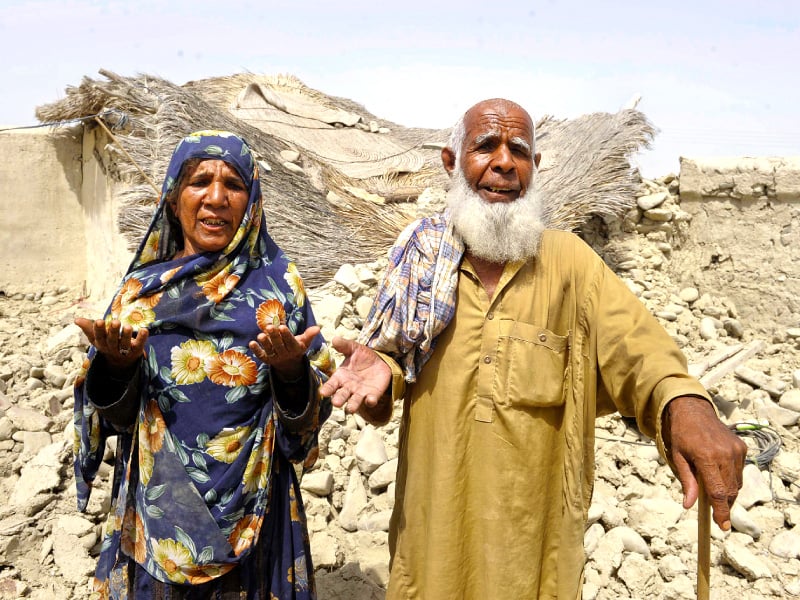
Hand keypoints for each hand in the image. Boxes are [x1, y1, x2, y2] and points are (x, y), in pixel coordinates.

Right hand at [75, 317, 148, 373]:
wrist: (121, 361)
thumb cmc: (108, 343)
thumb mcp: (97, 337)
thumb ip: (89, 328)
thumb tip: (76, 320)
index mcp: (102, 343)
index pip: (99, 337)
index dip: (99, 330)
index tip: (99, 321)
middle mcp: (112, 348)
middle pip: (112, 341)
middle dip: (113, 332)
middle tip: (115, 322)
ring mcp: (125, 351)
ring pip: (125, 344)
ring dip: (126, 336)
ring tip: (127, 326)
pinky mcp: (136, 350)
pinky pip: (139, 345)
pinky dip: (142, 338)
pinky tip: (144, 330)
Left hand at [249, 325, 319, 380]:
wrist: (289, 364)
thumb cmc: (296, 347)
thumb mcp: (304, 342)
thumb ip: (309, 335)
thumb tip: (317, 327)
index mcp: (295, 349)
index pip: (290, 342)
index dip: (286, 335)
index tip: (282, 327)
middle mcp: (285, 354)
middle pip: (279, 345)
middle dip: (274, 336)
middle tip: (269, 327)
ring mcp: (275, 357)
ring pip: (270, 350)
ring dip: (265, 343)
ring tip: (260, 335)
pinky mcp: (267, 360)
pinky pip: (261, 356)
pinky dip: (256, 350)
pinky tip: (251, 343)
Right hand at [319, 337, 390, 415]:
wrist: (380, 361)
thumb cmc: (362, 356)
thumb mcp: (353, 348)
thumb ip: (344, 346)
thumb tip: (334, 339)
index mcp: (341, 377)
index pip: (332, 385)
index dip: (327, 389)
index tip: (322, 393)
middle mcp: (348, 387)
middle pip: (341, 395)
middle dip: (338, 399)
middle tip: (336, 403)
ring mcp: (360, 392)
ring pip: (354, 401)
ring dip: (352, 405)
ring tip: (350, 409)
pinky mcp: (372, 395)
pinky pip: (370, 400)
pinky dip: (370, 401)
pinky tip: (370, 400)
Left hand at [662, 396, 746, 529]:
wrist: (693, 411)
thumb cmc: (681, 435)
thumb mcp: (678, 458)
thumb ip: (687, 482)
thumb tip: (689, 505)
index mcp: (706, 457)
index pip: (718, 492)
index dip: (721, 511)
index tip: (722, 526)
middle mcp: (725, 454)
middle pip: (729, 491)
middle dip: (724, 505)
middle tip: (716, 515)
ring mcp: (736, 450)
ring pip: (736, 483)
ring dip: (728, 493)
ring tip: (714, 492)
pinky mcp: (741, 448)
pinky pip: (739, 472)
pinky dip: (731, 479)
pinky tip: (719, 475)